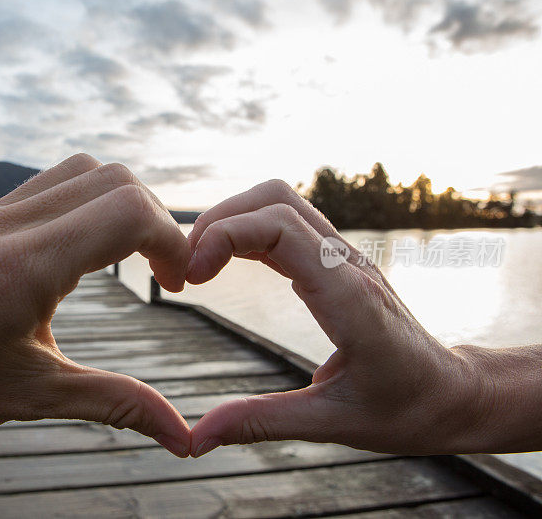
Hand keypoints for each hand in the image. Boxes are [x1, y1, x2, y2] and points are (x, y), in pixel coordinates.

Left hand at [0, 154, 191, 456]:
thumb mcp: (30, 397)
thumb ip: (115, 403)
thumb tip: (181, 436)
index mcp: (25, 268)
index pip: (126, 211)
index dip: (172, 240)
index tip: (177, 282)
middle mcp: (10, 227)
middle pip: (115, 179)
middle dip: (156, 220)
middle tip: (161, 271)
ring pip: (83, 171)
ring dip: (121, 204)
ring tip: (129, 256)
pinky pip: (49, 184)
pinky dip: (86, 202)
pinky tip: (85, 249)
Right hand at [185, 179, 541, 456]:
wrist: (451, 393)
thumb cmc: (404, 409)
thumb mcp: (332, 423)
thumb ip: (261, 422)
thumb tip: (196, 438)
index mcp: (346, 296)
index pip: (279, 226)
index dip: (224, 237)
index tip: (192, 278)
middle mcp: (345, 264)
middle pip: (274, 199)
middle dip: (218, 221)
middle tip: (186, 268)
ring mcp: (343, 258)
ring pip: (280, 202)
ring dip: (232, 220)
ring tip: (199, 263)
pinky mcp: (336, 263)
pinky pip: (287, 224)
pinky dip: (248, 231)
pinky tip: (228, 263)